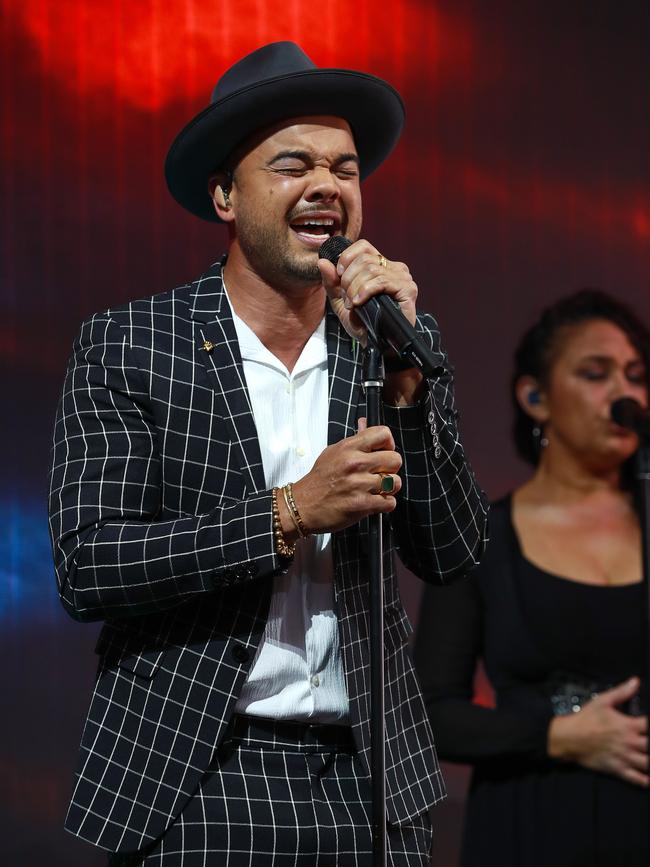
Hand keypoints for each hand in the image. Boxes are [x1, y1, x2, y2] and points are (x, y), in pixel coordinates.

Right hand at [284, 422, 402, 535]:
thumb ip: (354, 440)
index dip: (388, 444)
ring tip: (376, 490)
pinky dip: (385, 504)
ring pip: (395, 482)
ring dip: (389, 488)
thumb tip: (364, 423)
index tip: (383, 452)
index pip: (384, 434)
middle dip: (391, 468)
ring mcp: (359, 484)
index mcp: (348, 448)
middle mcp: (355, 463)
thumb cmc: (318, 480)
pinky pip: (390, 502)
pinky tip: (374, 502)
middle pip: (395, 459)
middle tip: (380, 474)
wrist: (302, 505)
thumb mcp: (332, 452)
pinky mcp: (362, 504)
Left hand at [318, 239, 417, 344]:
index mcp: (380, 265)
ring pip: (371, 269)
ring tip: (352, 304)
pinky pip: (382, 281)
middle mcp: (394, 267)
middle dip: (348, 279)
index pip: (363, 246)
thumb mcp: (341, 301)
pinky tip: (359, 302)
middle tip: (346, 298)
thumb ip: (331, 282)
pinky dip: (365, 291)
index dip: (347, 257)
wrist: (379, 345)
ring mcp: (402, 277)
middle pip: (364, 258)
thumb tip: (322, 261)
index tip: (339, 276)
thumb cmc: (363, 322)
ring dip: (355, 288)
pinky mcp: (408, 289)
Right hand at [547, 677, 647, 786]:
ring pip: (648, 764)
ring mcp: (624, 757)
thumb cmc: (585, 719)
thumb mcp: (602, 701)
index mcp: (628, 725)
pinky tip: (649, 780)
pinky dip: (645, 781)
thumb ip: (622, 692)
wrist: (569, 737)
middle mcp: (629, 743)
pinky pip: (636, 779)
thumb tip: (636, 682)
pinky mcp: (617, 769)